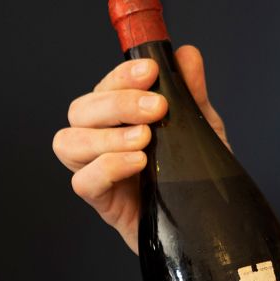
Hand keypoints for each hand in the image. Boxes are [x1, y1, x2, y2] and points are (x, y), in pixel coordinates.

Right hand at [53, 45, 226, 252]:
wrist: (209, 226)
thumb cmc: (198, 178)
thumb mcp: (202, 131)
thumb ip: (192, 95)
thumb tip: (186, 54)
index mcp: (121, 119)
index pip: (105, 87)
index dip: (121, 75)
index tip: (150, 71)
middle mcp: (102, 142)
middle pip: (81, 110)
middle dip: (117, 102)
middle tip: (156, 108)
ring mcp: (98, 173)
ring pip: (69, 143)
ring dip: (106, 135)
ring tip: (144, 139)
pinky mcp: (103, 204)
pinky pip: (83, 182)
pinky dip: (107, 167)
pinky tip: (137, 164)